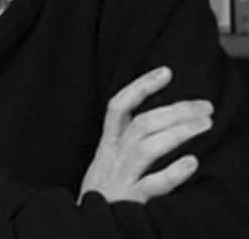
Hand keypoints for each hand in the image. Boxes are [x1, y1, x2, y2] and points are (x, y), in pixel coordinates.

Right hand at [79, 66, 212, 203]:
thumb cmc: (104, 189)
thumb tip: (162, 116)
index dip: (141, 86)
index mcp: (108, 142)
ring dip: (177, 133)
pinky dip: (172, 173)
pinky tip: (191, 163)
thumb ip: (126, 138)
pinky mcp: (131, 201)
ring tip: (205, 125)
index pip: (119, 105)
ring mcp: (122, 177)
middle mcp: (113, 155)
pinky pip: (152, 185)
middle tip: (205, 106)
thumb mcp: (109, 157)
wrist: (88, 224)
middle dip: (174, 111)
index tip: (166, 72)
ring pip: (146, 148)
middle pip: (141, 124)